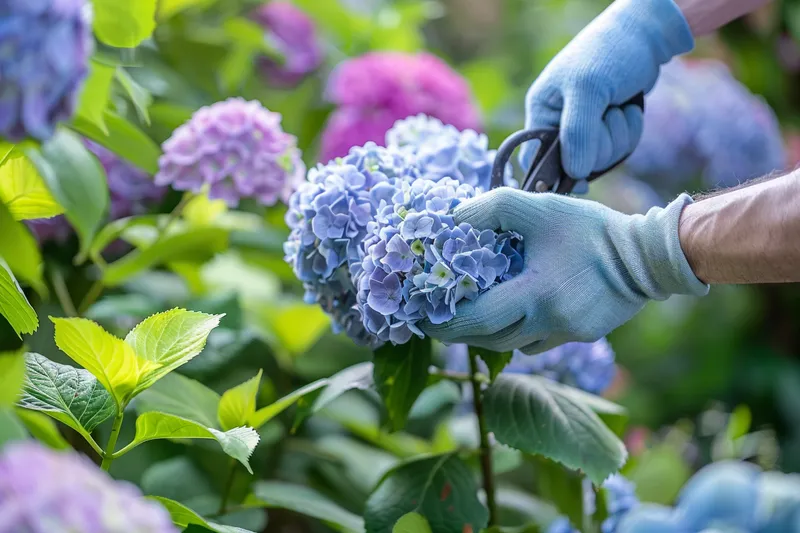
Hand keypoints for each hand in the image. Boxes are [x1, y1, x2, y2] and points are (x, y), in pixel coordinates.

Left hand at [422, 188, 707, 353]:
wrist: (650, 256)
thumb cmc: (593, 230)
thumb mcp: (543, 209)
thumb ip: (497, 208)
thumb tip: (456, 216)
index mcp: (537, 295)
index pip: (479, 320)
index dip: (448, 323)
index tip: (425, 319)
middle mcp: (550, 323)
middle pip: (491, 341)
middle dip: (462, 334)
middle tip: (438, 321)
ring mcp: (567, 334)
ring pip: (514, 346)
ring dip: (490, 335)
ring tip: (471, 318)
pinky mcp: (581, 335)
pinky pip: (538, 342)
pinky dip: (520, 332)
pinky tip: (515, 313)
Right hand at [523, 0, 693, 179]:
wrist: (646, 35)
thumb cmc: (609, 54)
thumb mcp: (588, 90)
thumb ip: (577, 133)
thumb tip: (574, 174)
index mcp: (542, 111)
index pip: (534, 158)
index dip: (554, 174)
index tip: (580, 180)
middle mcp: (559, 123)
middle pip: (575, 163)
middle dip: (601, 143)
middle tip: (610, 114)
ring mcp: (584, 128)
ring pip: (601, 159)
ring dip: (619, 136)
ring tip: (621, 107)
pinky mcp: (606, 129)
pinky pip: (618, 150)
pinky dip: (629, 132)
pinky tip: (629, 110)